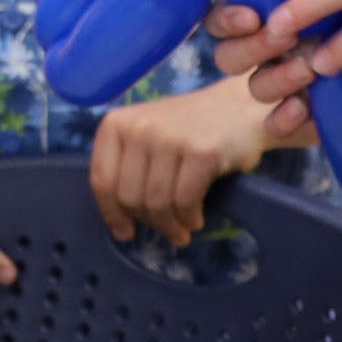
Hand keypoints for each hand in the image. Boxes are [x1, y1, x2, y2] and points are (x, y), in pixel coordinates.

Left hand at [89, 77, 284, 244]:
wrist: (239, 108)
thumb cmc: (189, 130)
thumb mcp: (147, 139)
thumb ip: (128, 172)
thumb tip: (119, 228)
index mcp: (116, 124)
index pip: (102, 180)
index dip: (112, 213)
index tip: (125, 232)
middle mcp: (139, 127)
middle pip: (129, 196)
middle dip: (148, 222)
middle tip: (167, 230)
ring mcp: (170, 138)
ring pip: (156, 202)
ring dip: (171, 226)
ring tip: (183, 230)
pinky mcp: (201, 152)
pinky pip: (185, 201)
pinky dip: (189, 218)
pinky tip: (196, 219)